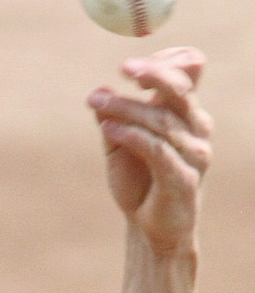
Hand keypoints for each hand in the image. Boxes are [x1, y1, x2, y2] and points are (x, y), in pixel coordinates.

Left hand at [87, 46, 212, 254]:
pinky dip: (131, 135)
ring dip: (126, 108)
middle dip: (153, 74)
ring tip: (96, 104)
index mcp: (186, 115)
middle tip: (123, 69)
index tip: (130, 64)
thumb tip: (98, 92)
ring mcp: (194, 154)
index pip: (189, 74)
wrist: (150, 230)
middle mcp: (196, 129)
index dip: (165, 62)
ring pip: (162, 120)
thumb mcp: (118, 147)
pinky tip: (107, 128)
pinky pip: (157, 149)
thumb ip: (113, 120)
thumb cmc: (139, 184)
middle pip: (180, 90)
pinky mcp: (183, 179)